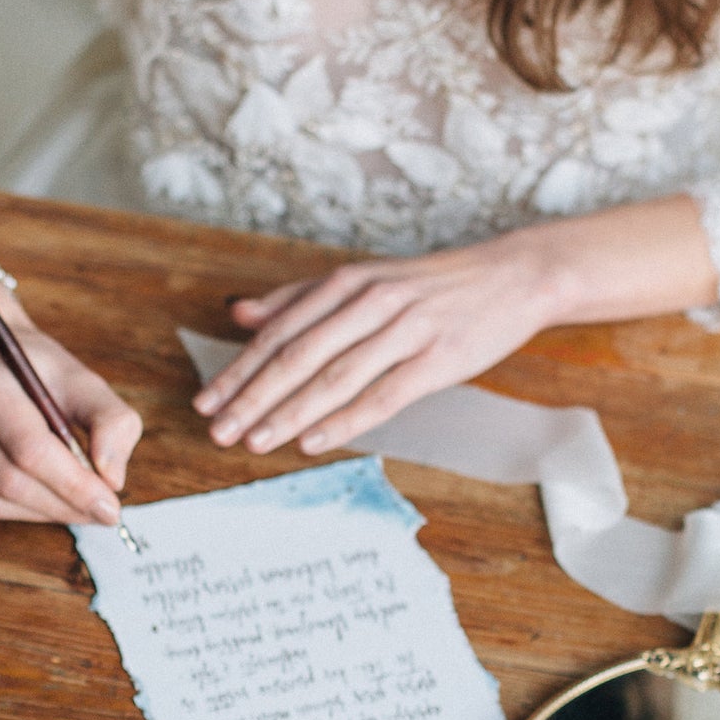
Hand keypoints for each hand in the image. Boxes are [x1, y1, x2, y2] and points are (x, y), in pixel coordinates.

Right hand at [0, 272, 142, 523]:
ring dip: (40, 512)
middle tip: (99, 513)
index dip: (73, 485)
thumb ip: (112, 421)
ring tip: (76, 507)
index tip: (110, 506)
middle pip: (7, 479)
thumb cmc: (33, 366)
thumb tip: (112, 479)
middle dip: (61, 505)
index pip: (29, 447)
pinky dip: (15, 509)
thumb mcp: (82, 378)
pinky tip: (41, 495)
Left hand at [192, 232, 560, 454]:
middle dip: (252, 398)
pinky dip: (343, 421)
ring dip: (289, 414)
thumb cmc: (432, 285)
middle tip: (218, 430)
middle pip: (298, 356)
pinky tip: (313, 441)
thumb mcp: (364, 279)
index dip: (240, 370)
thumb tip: (239, 314)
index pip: (280, 331)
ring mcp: (405, 330)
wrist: (512, 277)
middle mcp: (370, 302)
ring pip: (334, 378)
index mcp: (347, 282)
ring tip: (254, 442)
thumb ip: (299, 298)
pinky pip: (382, 396)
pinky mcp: (437, 359)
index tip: (207, 401)